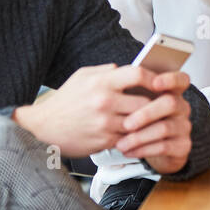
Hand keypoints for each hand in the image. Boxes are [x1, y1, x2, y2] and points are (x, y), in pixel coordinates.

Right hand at [13, 64, 191, 169]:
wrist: (42, 128)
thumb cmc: (65, 101)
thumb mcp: (82, 77)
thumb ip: (107, 71)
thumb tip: (130, 68)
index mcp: (101, 82)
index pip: (137, 74)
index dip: (153, 77)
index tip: (161, 83)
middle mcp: (104, 102)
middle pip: (145, 102)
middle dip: (157, 105)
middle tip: (166, 105)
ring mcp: (105, 123)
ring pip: (141, 123)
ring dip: (150, 122)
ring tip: (157, 120)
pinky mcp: (105, 141)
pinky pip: (131, 138)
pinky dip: (138, 136)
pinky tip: (142, 133)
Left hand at [118, 71, 193, 174]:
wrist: (148, 148)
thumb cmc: (138, 121)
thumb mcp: (133, 101)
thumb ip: (128, 86)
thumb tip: (111, 69)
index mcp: (171, 92)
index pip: (180, 79)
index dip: (170, 79)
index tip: (155, 83)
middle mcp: (181, 107)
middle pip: (170, 103)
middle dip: (146, 114)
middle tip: (126, 124)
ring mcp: (183, 126)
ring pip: (165, 128)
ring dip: (139, 136)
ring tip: (121, 143)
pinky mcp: (182, 146)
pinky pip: (164, 147)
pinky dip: (143, 149)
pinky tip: (129, 151)